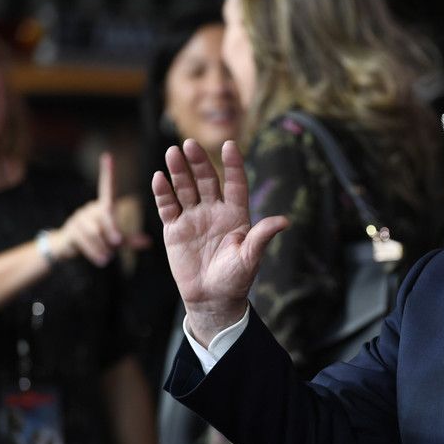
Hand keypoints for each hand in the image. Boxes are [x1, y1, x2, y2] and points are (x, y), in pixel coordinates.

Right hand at [51, 152, 150, 265]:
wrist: (68, 247)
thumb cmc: (98, 240)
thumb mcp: (115, 240)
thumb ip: (130, 240)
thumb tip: (148, 241)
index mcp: (103, 207)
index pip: (106, 187)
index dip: (107, 173)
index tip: (107, 156)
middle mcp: (90, 208)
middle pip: (105, 215)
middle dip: (112, 228)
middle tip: (117, 242)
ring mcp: (78, 218)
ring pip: (94, 230)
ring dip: (103, 245)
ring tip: (108, 257)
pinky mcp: (70, 230)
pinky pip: (83, 240)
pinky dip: (95, 252)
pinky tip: (102, 261)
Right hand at [152, 139, 288, 345]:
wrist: (212, 298)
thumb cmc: (236, 279)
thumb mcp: (250, 258)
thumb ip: (262, 237)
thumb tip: (283, 221)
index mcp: (236, 215)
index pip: (235, 184)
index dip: (233, 165)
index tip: (229, 146)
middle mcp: (214, 211)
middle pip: (206, 180)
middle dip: (198, 162)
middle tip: (189, 144)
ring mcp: (193, 218)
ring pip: (185, 188)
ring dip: (178, 171)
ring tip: (172, 153)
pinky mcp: (175, 229)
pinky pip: (168, 206)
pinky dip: (163, 193)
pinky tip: (159, 178)